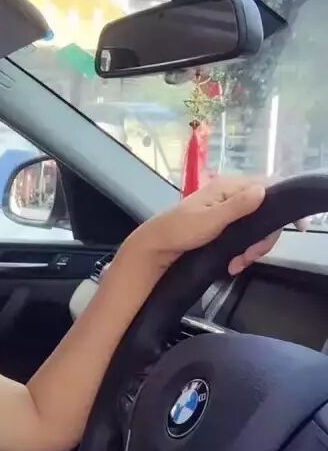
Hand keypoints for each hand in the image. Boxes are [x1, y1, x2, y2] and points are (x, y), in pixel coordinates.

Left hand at [129, 176, 304, 275]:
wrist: (156, 248)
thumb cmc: (179, 231)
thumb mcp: (210, 220)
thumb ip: (237, 206)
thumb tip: (263, 191)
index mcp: (228, 187)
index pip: (267, 186)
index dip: (282, 205)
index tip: (294, 228)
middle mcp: (231, 196)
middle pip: (265, 213)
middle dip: (262, 239)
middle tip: (249, 257)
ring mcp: (227, 212)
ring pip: (256, 229)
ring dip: (251, 250)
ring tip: (236, 264)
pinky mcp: (224, 228)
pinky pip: (244, 238)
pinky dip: (242, 252)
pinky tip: (232, 264)